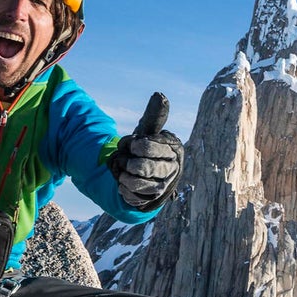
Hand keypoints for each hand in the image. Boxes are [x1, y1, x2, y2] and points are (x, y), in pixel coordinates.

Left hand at [109, 93, 182, 211]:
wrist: (140, 175)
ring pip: (140, 184)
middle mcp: (172, 170)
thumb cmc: (145, 149)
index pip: (152, 148)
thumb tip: (160, 95)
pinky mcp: (152, 201)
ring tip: (123, 172)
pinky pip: (134, 198)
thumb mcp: (148, 132)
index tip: (132, 145)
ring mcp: (162, 188)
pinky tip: (124, 184)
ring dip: (125, 177)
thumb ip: (154, 115)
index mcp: (173, 151)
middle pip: (145, 167)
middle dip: (129, 163)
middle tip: (126, 160)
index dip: (137, 146)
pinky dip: (124, 190)